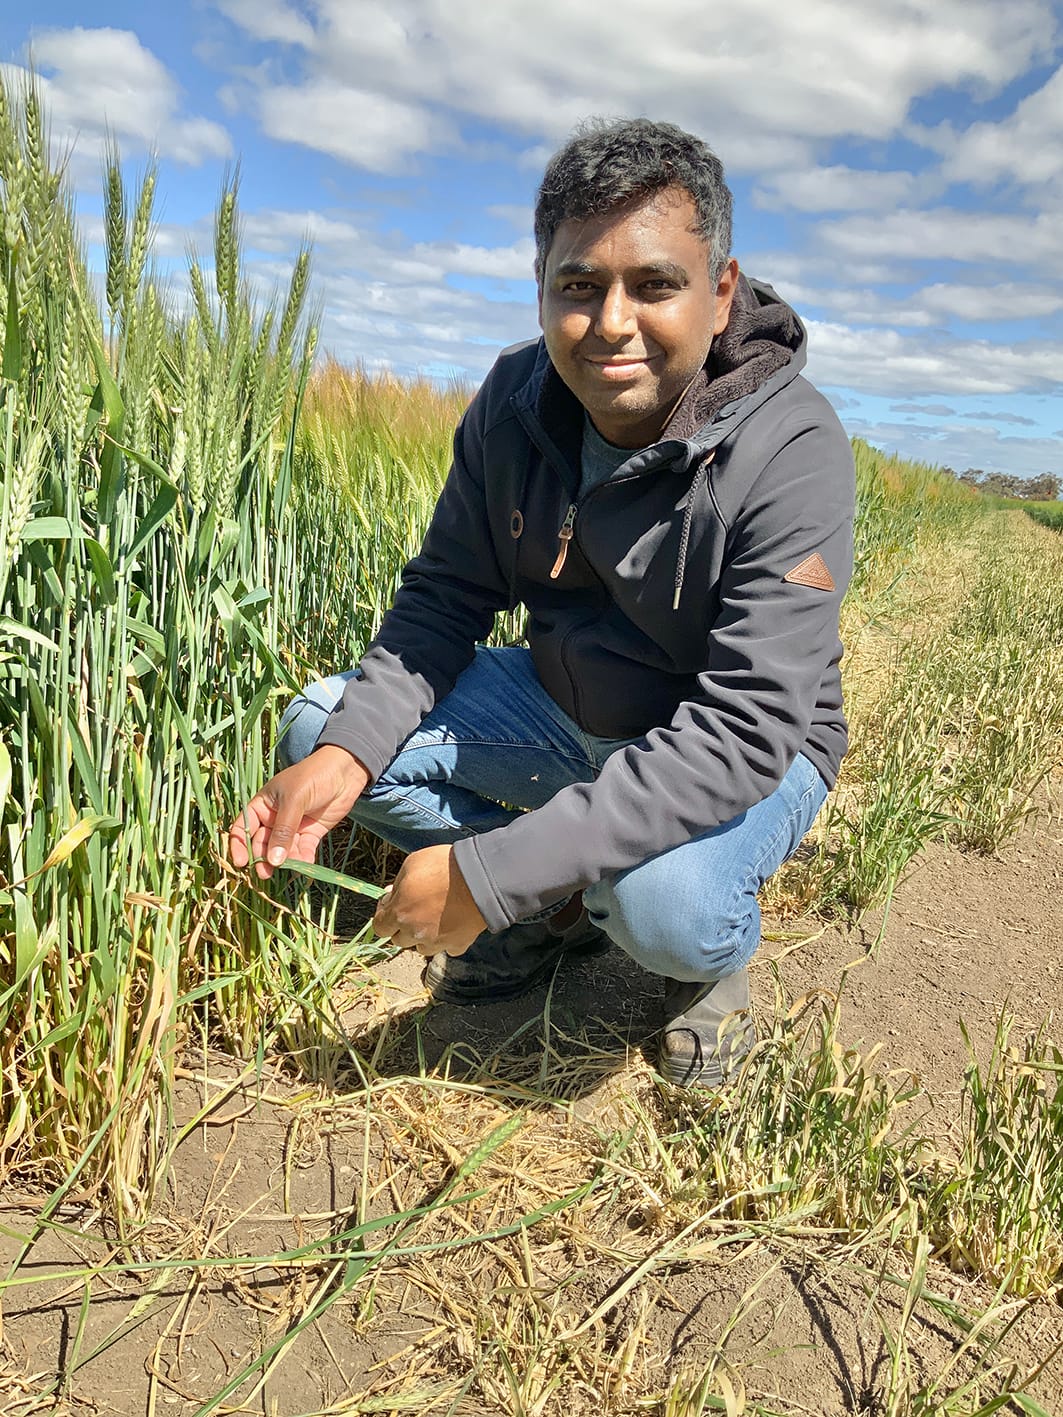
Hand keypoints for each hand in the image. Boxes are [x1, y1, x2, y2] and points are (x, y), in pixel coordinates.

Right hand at [228, 746, 369, 878]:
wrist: (345, 771)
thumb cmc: (312, 777)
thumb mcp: (294, 801)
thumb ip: (283, 831)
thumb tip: (272, 860)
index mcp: (262, 804)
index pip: (243, 827)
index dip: (240, 845)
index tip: (241, 863)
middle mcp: (274, 818)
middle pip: (262, 842)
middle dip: (263, 858)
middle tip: (265, 873)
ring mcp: (293, 826)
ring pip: (283, 850)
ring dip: (285, 861)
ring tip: (289, 868)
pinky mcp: (311, 833)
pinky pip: (303, 850)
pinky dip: (303, 859)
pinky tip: (305, 865)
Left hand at [373, 844, 486, 956]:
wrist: (481, 878)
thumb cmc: (444, 866)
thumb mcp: (412, 864)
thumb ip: (397, 884)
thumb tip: (391, 897)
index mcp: (399, 913)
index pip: (380, 927)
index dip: (384, 915)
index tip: (392, 904)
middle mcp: (415, 933)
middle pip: (399, 940)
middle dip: (403, 925)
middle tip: (415, 907)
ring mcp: (436, 942)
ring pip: (421, 948)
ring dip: (422, 936)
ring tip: (434, 917)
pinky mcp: (457, 944)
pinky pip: (447, 948)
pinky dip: (447, 939)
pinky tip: (452, 924)